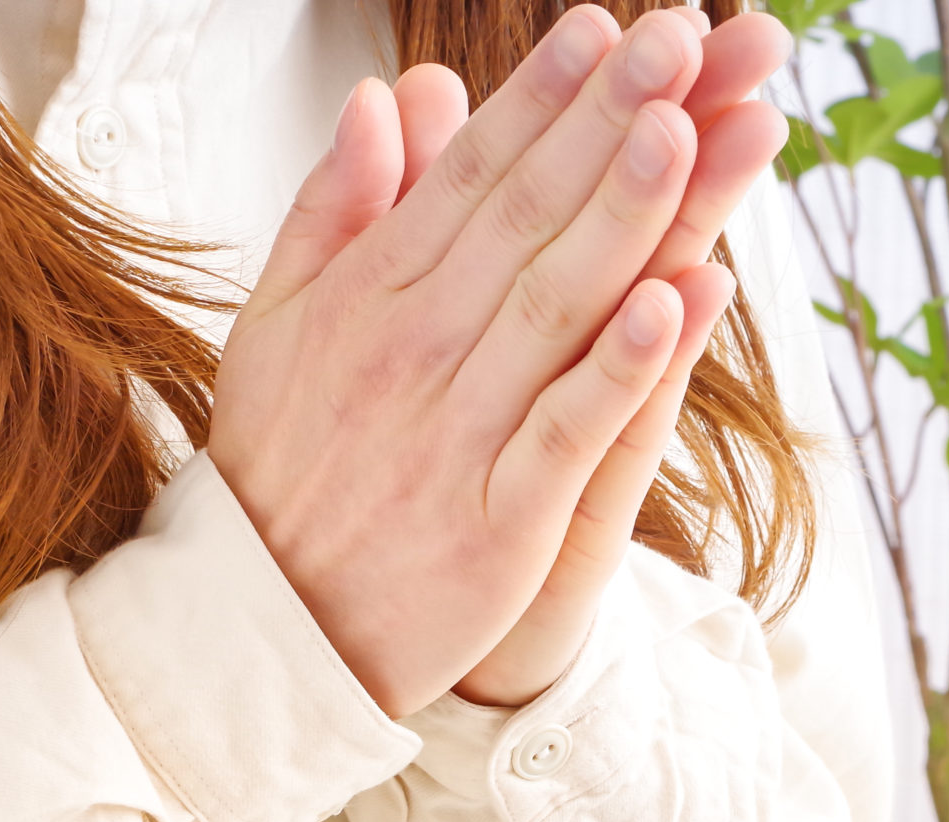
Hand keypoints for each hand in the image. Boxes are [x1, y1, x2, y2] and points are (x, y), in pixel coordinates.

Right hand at [206, 7, 779, 719]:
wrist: (260, 634)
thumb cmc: (284, 474)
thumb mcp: (280, 325)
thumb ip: (336, 209)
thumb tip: (385, 98)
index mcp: (371, 296)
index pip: (470, 175)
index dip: (544, 98)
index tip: (609, 28)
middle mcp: (416, 349)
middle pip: (526, 216)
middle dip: (607, 121)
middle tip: (683, 39)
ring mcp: (459, 434)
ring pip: (554, 305)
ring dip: (624, 214)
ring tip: (688, 127)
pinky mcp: (498, 521)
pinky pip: (566, 431)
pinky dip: (619, 368)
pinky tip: (679, 304)